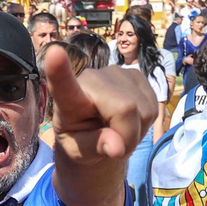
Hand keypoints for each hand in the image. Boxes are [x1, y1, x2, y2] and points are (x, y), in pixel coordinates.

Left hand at [42, 46, 155, 164]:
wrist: (94, 132)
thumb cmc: (81, 140)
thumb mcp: (81, 152)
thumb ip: (96, 148)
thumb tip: (117, 148)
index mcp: (68, 100)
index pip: (64, 85)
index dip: (59, 70)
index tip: (53, 52)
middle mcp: (92, 79)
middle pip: (125, 109)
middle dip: (127, 136)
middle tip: (114, 146)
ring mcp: (116, 72)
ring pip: (143, 110)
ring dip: (136, 131)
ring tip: (119, 131)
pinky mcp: (136, 75)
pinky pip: (153, 107)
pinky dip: (145, 122)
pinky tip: (130, 120)